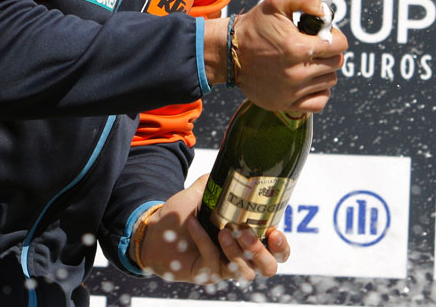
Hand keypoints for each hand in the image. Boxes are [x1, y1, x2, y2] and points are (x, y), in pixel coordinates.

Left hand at [134, 176, 290, 282]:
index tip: (276, 232)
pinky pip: (213, 262)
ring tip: (223, 230)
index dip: (282, 246)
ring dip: (236, 251)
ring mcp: (224, 267)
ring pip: (245, 272)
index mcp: (248, 239)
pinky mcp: (206, 273)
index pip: (277, 252)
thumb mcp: (203, 194)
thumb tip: (233, 161)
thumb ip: (219, 181)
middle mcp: (240, 256)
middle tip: (246, 232)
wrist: (154, 229)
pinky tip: (193, 224)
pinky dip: (204, 241)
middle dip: (262, 252)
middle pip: (268, 267)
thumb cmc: (182, 213)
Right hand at [232, 0, 347, 112]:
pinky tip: (308, 80)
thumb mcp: (277, 1)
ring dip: (323, 70)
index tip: (321, 34)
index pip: (339, 45)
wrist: (230, 53)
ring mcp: (292, 91)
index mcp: (297, 47)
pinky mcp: (286, 104)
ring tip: (306, 61)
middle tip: (312, 45)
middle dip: (329, 52)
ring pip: (330, 82)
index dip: (334, 35)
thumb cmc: (255, 26)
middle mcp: (296, 73)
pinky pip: (319, 102)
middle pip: (336, 63)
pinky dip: (319, 91)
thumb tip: (325, 10)